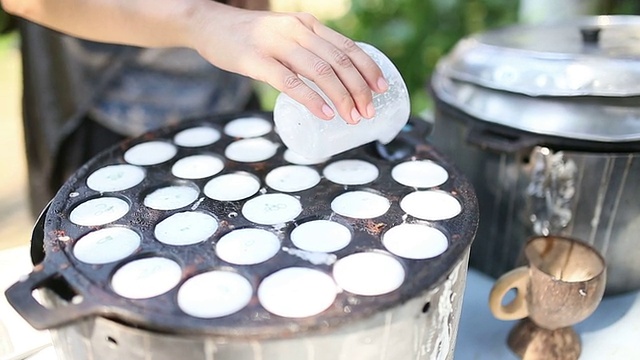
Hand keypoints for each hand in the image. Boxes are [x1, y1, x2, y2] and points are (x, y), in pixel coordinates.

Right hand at [191, 6, 388, 123]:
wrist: (210, 25)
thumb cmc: (252, 37)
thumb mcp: (286, 34)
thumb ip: (307, 50)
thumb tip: (334, 81)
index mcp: (308, 25)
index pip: (347, 47)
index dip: (369, 69)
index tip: (382, 90)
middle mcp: (298, 30)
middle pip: (339, 61)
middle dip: (359, 89)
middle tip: (368, 112)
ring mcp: (276, 44)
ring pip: (320, 72)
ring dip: (341, 97)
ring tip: (352, 118)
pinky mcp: (256, 60)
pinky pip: (290, 81)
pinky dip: (311, 99)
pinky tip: (324, 114)